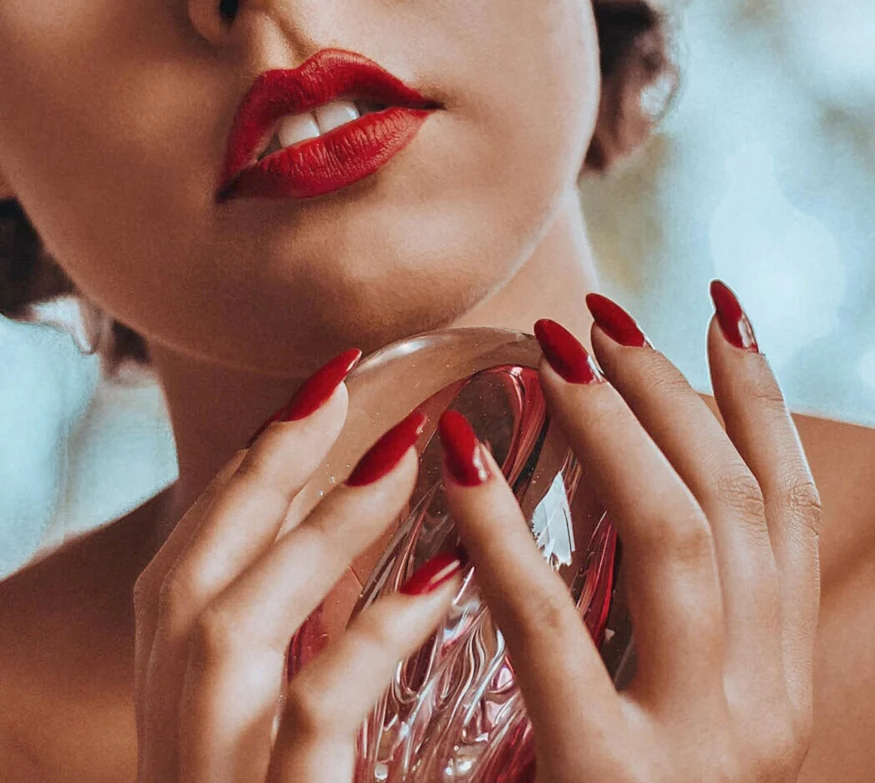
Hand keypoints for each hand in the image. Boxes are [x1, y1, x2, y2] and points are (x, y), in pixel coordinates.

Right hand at [131, 350, 464, 782]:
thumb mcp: (286, 716)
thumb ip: (309, 631)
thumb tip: (380, 522)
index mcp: (184, 698)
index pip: (198, 554)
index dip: (253, 464)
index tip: (321, 384)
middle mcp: (177, 731)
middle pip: (191, 570)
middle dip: (265, 470)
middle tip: (348, 388)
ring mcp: (215, 776)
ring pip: (229, 628)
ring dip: (315, 534)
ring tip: (403, 456)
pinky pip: (307, 718)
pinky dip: (366, 641)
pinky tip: (444, 581)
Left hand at [439, 286, 821, 782]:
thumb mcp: (674, 698)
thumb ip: (671, 605)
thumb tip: (629, 473)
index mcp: (784, 677)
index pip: (791, 503)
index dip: (760, 398)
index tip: (718, 309)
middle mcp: (768, 703)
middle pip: (733, 503)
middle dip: (672, 393)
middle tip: (602, 320)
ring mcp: (702, 744)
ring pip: (675, 538)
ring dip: (613, 430)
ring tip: (555, 353)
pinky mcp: (610, 777)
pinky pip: (556, 626)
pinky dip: (508, 532)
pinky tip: (458, 462)